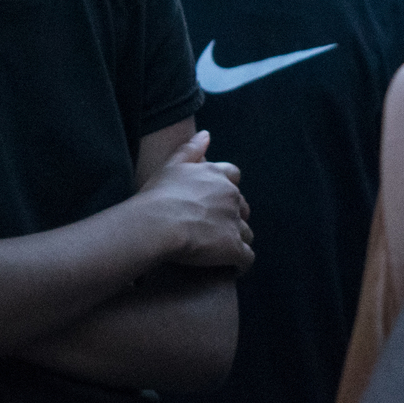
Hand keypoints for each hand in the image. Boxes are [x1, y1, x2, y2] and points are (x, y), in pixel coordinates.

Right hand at [132, 131, 252, 272]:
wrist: (157, 223)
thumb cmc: (158, 194)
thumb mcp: (171, 165)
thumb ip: (191, 149)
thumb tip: (206, 134)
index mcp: (217, 176)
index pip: (233, 178)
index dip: (226, 190)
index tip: (214, 201)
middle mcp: (231, 197)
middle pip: (242, 207)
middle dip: (233, 217)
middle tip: (213, 229)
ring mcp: (234, 222)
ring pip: (246, 233)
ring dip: (237, 241)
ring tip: (220, 251)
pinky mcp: (233, 247)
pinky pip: (246, 258)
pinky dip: (240, 263)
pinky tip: (230, 268)